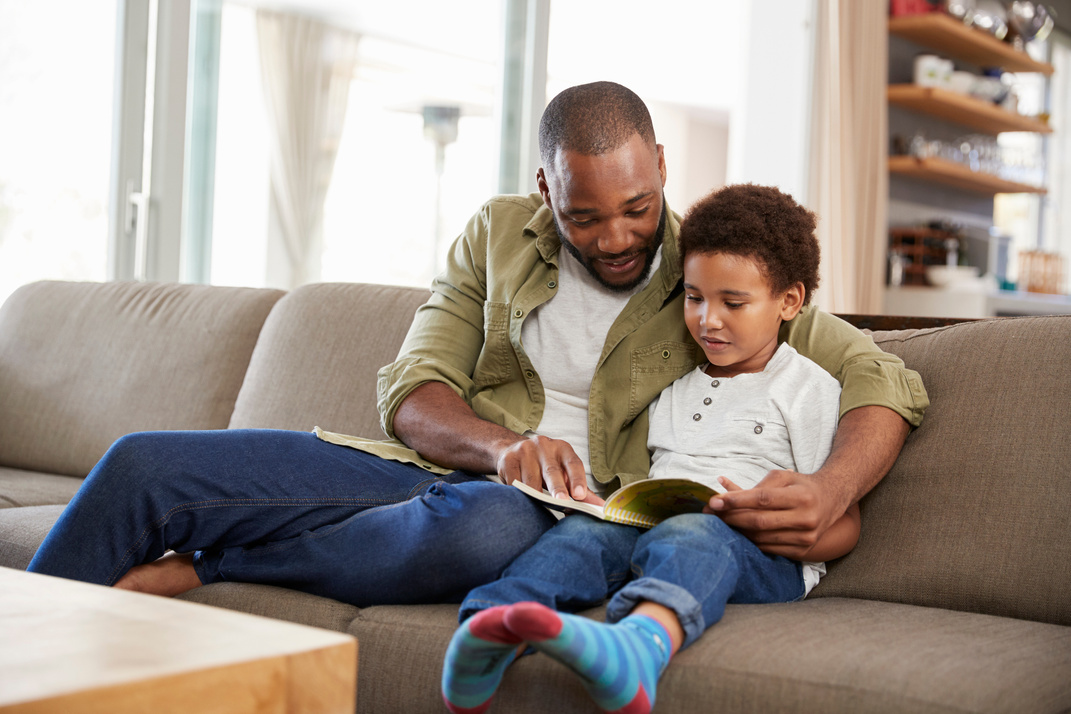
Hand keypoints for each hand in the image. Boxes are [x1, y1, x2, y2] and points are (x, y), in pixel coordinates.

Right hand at [495, 434, 589, 500]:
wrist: (512, 449)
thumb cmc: (545, 465)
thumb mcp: (563, 471)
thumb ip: (579, 488)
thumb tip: (599, 506)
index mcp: (562, 448)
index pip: (573, 463)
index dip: (578, 479)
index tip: (580, 495)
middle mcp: (544, 446)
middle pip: (552, 470)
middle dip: (557, 488)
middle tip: (563, 502)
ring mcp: (524, 451)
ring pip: (531, 480)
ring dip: (536, 496)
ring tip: (540, 507)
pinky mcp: (508, 460)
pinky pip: (514, 482)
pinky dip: (519, 494)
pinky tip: (522, 500)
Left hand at [705, 470, 843, 559]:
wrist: (832, 501)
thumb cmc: (802, 486)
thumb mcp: (784, 477)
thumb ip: (758, 485)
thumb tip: (725, 490)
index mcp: (801, 496)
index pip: (763, 499)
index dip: (737, 501)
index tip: (715, 501)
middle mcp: (806, 519)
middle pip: (759, 521)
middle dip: (731, 517)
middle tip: (710, 512)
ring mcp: (805, 538)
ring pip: (761, 538)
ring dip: (736, 530)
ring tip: (719, 522)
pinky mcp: (802, 550)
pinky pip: (768, 548)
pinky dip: (750, 541)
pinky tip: (737, 532)